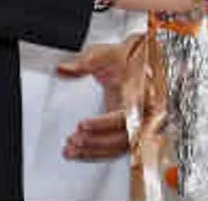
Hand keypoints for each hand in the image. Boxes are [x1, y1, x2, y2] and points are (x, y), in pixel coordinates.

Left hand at [58, 40, 134, 160]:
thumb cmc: (127, 57)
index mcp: (140, 92)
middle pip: (123, 137)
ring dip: (93, 151)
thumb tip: (63, 69)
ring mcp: (138, 124)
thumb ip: (85, 63)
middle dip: (96, 141)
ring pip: (118, 147)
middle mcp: (143, 112)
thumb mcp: (106, 54)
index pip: (125, 116)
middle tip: (74, 139)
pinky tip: (77, 152)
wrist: (139, 61)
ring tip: (71, 149)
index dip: (103, 124)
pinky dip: (95, 153)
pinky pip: (114, 148)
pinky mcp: (128, 131)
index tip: (82, 124)